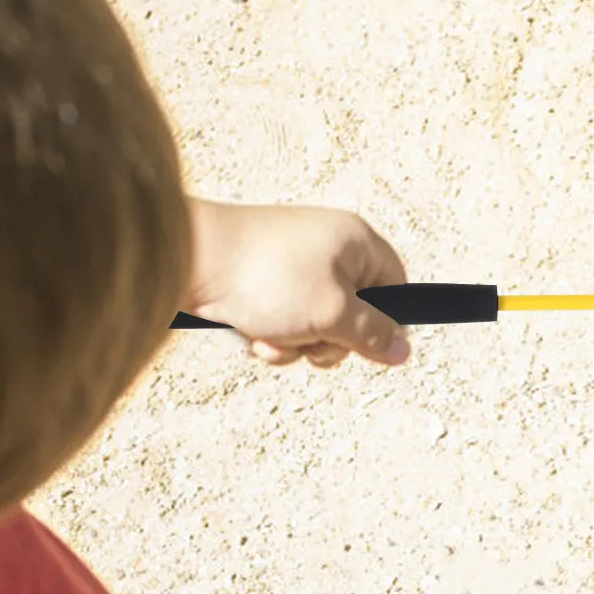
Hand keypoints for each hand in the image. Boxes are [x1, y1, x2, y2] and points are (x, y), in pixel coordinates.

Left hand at [184, 200, 411, 369]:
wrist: (189, 260)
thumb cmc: (265, 276)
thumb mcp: (333, 312)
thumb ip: (373, 334)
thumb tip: (403, 351)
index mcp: (355, 241)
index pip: (396, 285)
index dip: (388, 321)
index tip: (374, 347)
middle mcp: (327, 250)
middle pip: (355, 316)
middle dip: (329, 341)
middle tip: (310, 337)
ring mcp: (293, 269)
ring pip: (315, 328)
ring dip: (295, 344)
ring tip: (271, 333)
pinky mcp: (264, 285)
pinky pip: (284, 325)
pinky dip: (271, 336)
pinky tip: (251, 331)